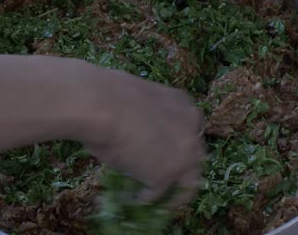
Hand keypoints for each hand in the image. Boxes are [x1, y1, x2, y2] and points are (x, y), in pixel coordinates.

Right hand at [81, 69, 204, 206]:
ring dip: (173, 194)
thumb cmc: (109, 96)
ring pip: (187, 183)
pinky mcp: (167, 174)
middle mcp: (192, 130)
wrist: (101, 103)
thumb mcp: (140, 104)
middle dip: (181, 173)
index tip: (168, 155)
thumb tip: (135, 136)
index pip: (191, 133)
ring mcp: (183, 154)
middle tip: (168, 184)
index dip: (179, 147)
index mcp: (185, 106)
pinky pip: (158, 192)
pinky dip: (148, 198)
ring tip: (159, 202)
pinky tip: (136, 199)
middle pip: (195, 159)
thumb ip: (149, 121)